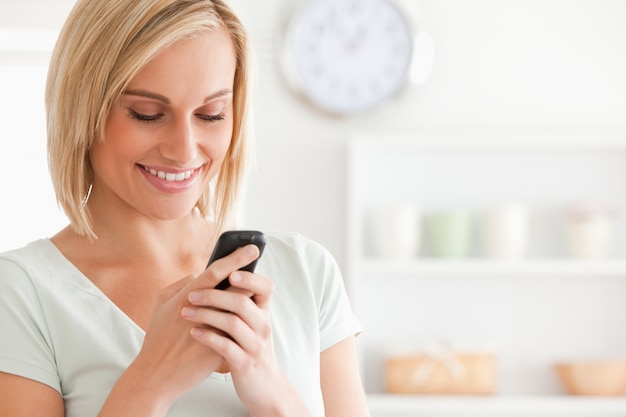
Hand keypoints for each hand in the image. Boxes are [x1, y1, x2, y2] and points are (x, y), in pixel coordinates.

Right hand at [131, 245, 261, 406]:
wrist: (156, 376)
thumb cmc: (158, 337)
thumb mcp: (161, 304)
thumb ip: (181, 284)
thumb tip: (201, 273)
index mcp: (186, 297)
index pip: (216, 271)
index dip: (236, 258)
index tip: (253, 249)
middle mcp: (200, 311)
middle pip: (235, 289)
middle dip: (250, 279)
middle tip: (262, 271)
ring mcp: (211, 331)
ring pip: (238, 310)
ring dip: (248, 302)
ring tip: (255, 295)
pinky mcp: (218, 350)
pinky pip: (234, 333)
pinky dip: (241, 326)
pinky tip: (247, 323)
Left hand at [181, 247, 287, 412]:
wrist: (264, 386)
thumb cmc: (251, 348)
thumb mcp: (253, 324)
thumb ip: (241, 302)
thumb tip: (221, 275)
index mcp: (264, 312)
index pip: (265, 287)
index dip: (250, 277)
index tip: (231, 272)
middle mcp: (263, 326)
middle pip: (242, 302)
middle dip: (214, 295)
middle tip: (191, 295)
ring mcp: (255, 345)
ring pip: (232, 323)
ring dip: (206, 315)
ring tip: (186, 313)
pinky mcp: (245, 364)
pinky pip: (225, 347)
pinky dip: (208, 337)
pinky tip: (194, 332)